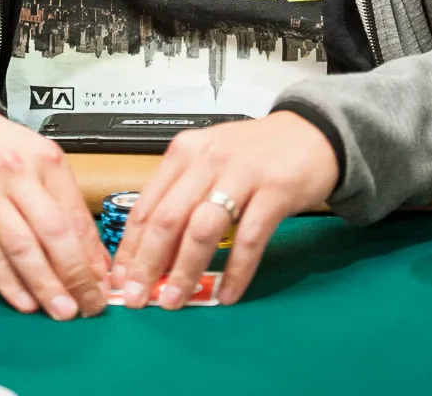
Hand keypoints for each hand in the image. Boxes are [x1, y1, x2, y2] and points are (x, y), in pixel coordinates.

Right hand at [0, 111, 109, 318]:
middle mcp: (19, 176)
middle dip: (76, 275)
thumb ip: (63, 202)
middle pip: (54, 233)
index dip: (93, 254)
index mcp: (46, 160)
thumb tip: (92, 254)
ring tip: (62, 310)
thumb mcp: (37, 159)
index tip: (104, 282)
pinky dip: (9, 283)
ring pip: (23, 249)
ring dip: (46, 285)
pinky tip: (25, 302)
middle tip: (90, 304)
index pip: (76, 215)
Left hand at [110, 112, 338, 309]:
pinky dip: (236, 272)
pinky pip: (249, 239)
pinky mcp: (274, 191)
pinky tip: (228, 293)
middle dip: (148, 264)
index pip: (146, 205)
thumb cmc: (256, 152)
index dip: (130, 247)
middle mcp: (208, 159)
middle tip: (138, 297)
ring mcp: (242, 174)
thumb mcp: (209, 159)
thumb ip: (182, 193)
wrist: (310, 132)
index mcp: (185, 151)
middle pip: (167, 219)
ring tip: (176, 300)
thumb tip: (152, 249)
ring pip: (202, 230)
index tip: (121, 278)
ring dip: (185, 271)